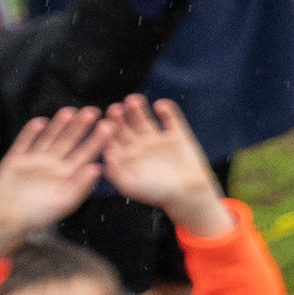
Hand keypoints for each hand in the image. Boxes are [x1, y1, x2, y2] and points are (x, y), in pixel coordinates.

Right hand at [0, 109, 109, 255]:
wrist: (6, 221)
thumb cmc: (38, 216)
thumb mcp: (64, 202)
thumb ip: (80, 185)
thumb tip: (97, 168)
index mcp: (68, 174)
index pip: (85, 153)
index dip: (96, 139)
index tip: (108, 125)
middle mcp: (53, 164)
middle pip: (69, 141)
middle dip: (80, 126)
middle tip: (93, 111)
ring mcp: (35, 161)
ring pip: (48, 139)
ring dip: (58, 126)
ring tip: (69, 112)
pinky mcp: (15, 160)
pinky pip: (24, 143)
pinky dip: (30, 133)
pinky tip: (39, 122)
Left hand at [99, 96, 228, 236]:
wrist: (189, 194)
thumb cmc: (158, 193)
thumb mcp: (131, 187)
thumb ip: (116, 172)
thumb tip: (105, 155)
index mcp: (125, 158)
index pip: (111, 140)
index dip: (107, 131)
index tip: (104, 123)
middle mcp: (138, 146)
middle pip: (125, 126)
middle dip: (119, 117)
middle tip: (115, 108)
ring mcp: (157, 139)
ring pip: (143, 119)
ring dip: (137, 109)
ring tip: (133, 100)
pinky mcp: (176, 134)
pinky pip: (170, 118)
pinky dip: (166, 110)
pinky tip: (160, 106)